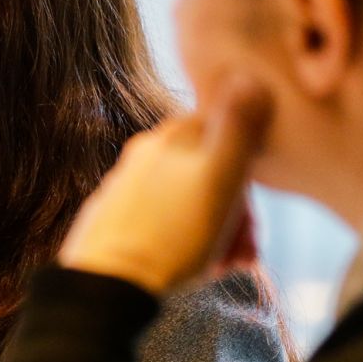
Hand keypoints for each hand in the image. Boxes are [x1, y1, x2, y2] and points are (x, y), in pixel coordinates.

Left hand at [58, 79, 269, 294]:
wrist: (108, 286)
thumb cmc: (171, 235)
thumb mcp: (219, 176)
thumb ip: (238, 126)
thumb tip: (248, 74)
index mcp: (173, 137)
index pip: (228, 134)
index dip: (251, 172)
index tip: (254, 211)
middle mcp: (146, 156)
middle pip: (211, 172)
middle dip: (236, 210)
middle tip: (245, 250)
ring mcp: (128, 189)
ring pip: (192, 202)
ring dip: (219, 232)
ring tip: (226, 266)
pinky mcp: (116, 222)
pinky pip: (167, 225)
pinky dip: (190, 244)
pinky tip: (197, 269)